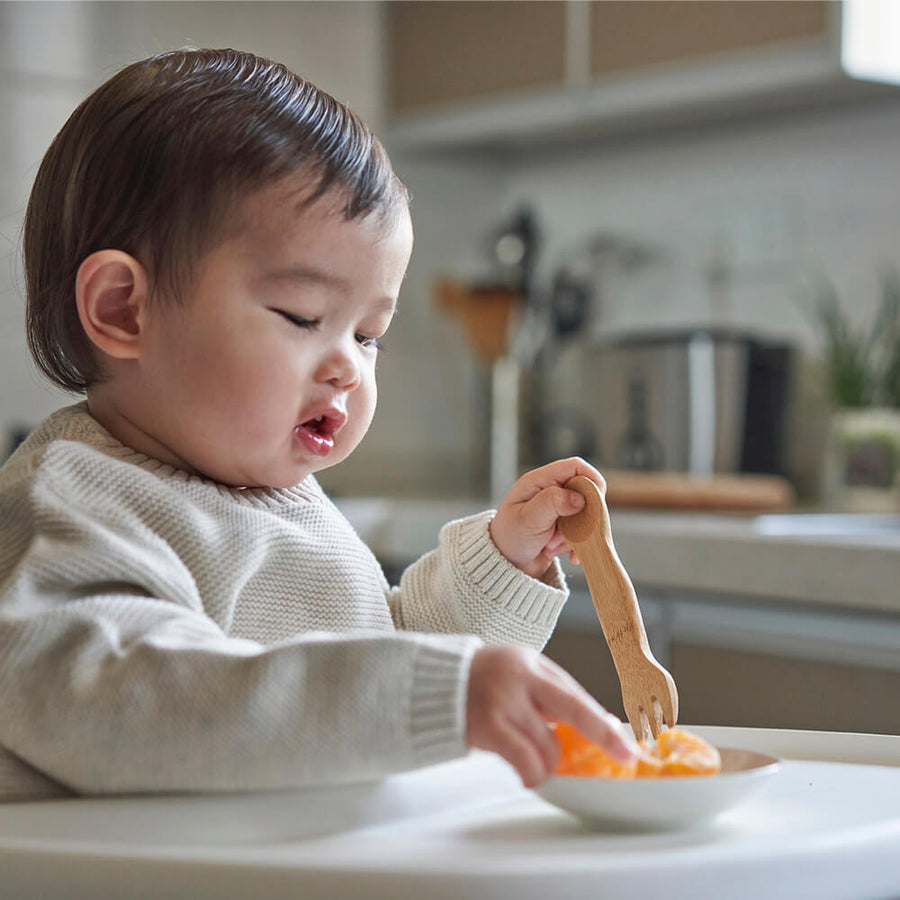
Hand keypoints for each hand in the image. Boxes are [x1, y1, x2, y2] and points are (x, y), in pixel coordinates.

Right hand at [465, 645, 636, 787]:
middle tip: (624, 755)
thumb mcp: (513, 674)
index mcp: (530, 661)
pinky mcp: (487, 724)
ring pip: (548, 744)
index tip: (625, 739)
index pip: (574, 692)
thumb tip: (592, 725)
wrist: (428, 683)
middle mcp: (520, 675)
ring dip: (549, 763)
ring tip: (535, 764)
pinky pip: (525, 759)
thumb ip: (545, 694)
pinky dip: (533, 773)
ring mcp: (503, 699)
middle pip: (574, 708)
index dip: (602, 719)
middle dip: (604, 734)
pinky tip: (529, 777)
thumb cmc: (476, 682)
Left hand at [489, 457, 604, 578]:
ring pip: (585, 514)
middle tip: (566, 534)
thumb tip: (579, 498)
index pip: (575, 467)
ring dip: (575, 534)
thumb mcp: (528, 519)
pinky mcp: (563, 525)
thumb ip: (552, 503)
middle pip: (585, 491)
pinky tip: (561, 554)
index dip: (591, 479)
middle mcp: (550, 490)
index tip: (598, 500)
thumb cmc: (510, 538)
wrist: (505, 564)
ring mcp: (557, 508)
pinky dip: (576, 544)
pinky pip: (582, 530)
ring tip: (551, 546)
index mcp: (539, 481)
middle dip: (581, 516)